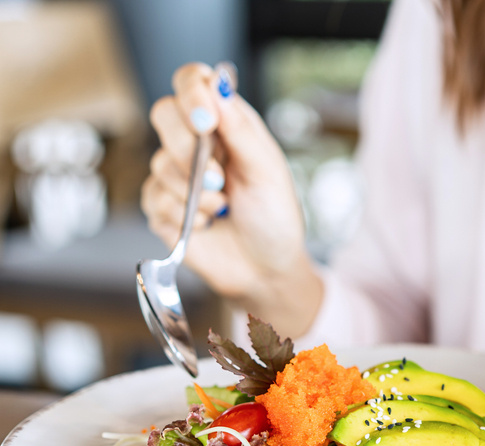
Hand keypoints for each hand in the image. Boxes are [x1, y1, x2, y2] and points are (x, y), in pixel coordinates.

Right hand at [140, 63, 322, 336]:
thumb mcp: (268, 172)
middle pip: (165, 114)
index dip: (192, 91)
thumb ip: (242, 130)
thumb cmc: (274, 218)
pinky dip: (185, 215)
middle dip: (189, 149)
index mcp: (226, 124)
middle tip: (218, 179)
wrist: (265, 270)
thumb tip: (218, 86)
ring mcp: (175, 173)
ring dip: (195, 192)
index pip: (192, 81)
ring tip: (224, 209)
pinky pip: (155, 198)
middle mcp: (197, 142)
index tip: (206, 120)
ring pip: (159, 161)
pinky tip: (208, 225)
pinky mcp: (161, 205)